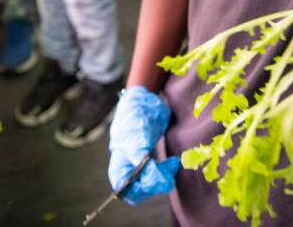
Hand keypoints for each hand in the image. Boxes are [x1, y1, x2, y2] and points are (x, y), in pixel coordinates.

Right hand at [108, 87, 180, 205]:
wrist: (143, 101)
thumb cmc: (134, 117)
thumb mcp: (136, 137)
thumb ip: (142, 158)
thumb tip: (153, 177)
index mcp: (118, 165)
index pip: (125, 190)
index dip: (139, 190)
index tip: (155, 180)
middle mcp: (128, 168)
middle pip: (140, 189)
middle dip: (156, 183)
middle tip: (169, 176)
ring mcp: (139, 164)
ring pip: (151, 182)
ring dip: (164, 177)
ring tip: (174, 164)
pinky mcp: (151, 159)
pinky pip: (159, 173)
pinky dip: (168, 170)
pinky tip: (173, 162)